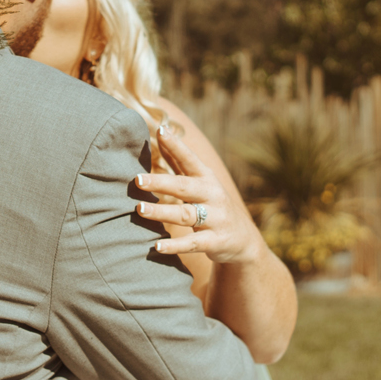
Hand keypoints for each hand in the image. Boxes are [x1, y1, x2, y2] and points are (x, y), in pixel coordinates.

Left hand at [134, 125, 262, 263]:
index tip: (160, 132)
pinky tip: (157, 247)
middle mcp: (213, 195)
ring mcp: (216, 219)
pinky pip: (193, 244)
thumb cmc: (213, 206)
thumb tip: (160, 133)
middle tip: (137, 180)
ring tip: (139, 209)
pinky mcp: (216, 242)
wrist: (243, 241)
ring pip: (186, 214)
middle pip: (184, 187)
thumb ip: (180, 161)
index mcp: (207, 178)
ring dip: (162, 212)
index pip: (190, 159)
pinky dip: (175, 246)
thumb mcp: (201, 182)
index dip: (176, 146)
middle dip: (161, 182)